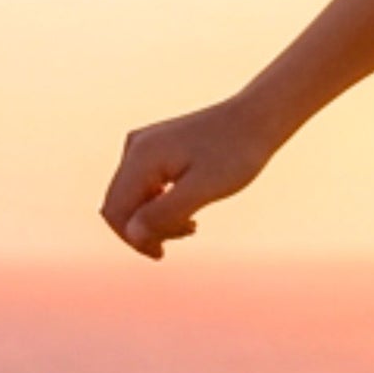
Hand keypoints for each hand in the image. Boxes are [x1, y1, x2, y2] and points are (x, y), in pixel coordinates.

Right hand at [102, 97, 278, 258]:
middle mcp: (134, 148)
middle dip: (146, 229)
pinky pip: (145, 185)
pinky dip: (162, 203)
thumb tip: (132, 235)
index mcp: (140, 157)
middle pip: (120, 204)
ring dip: (157, 218)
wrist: (257, 118)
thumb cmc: (236, 153)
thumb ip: (166, 213)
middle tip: (188, 233)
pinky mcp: (156, 148)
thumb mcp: (204, 189)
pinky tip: (189, 212)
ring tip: (193, 225)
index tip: (161, 254)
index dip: (133, 239)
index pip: (115, 212)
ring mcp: (143, 146)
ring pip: (134, 196)